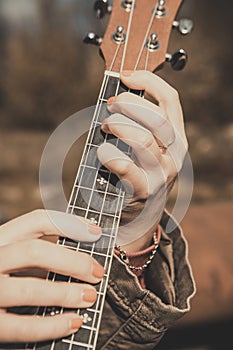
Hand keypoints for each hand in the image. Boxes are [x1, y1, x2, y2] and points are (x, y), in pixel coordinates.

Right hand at [0, 209, 103, 342]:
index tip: (95, 232)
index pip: (36, 220)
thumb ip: (37, 248)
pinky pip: (23, 326)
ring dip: (66, 293)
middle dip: (72, 261)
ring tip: (90, 296)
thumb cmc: (0, 274)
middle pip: (35, 251)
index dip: (70, 224)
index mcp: (1, 239)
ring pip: (30, 288)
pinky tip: (74, 321)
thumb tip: (81, 244)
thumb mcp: (14, 253)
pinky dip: (53, 325)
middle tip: (96, 271)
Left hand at [97, 71, 187, 249]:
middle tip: (111, 106)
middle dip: (129, 105)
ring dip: (117, 127)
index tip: (125, 76)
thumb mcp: (148, 148)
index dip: (148, 81)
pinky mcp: (145, 190)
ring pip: (142, 139)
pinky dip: (108, 154)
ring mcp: (163, 173)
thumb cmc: (139, 174)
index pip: (171, 100)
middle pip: (155, 117)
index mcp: (177, 137)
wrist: (140, 216)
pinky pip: (124, 165)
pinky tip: (103, 154)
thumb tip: (118, 97)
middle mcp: (175, 154)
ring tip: (105, 127)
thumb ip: (142, 124)